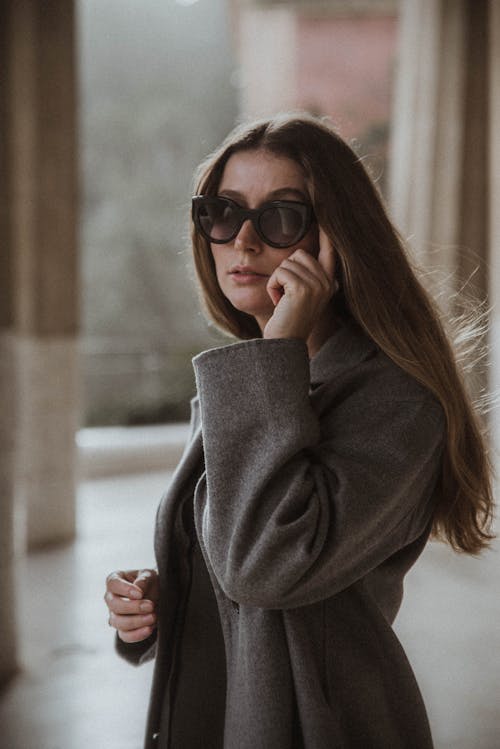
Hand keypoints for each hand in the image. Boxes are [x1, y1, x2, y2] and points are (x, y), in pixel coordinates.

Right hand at [104, 568, 158, 642]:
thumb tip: (138, 589)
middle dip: (133, 607)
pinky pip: (125, 636)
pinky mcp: (122, 629)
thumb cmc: (150, 581)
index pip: (113, 584)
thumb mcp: (149, 575)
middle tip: (150, 606)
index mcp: (114, 581)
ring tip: (152, 617)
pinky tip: (148, 629)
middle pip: (114, 605)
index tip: (140, 594)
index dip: (125, 590)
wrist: (158, 595)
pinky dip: (137, 634)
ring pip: (118, 622)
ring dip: (136, 622)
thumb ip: (143, 580)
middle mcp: (111, 598)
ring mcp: (114, 615)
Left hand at [263, 227, 336, 341]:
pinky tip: (279, 302)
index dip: (328, 233)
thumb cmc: (288, 319)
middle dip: (285, 271)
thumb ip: (306, 275)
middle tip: (286, 295)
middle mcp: (327, 282)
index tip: (326, 204)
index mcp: (329, 282)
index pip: (330, 250)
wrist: (283, 344)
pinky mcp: (303, 289)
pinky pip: (279, 273)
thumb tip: (300, 254)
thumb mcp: (301, 295)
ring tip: (283, 300)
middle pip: (299, 253)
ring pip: (287, 263)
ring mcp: (317, 285)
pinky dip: (273, 286)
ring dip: (277, 281)